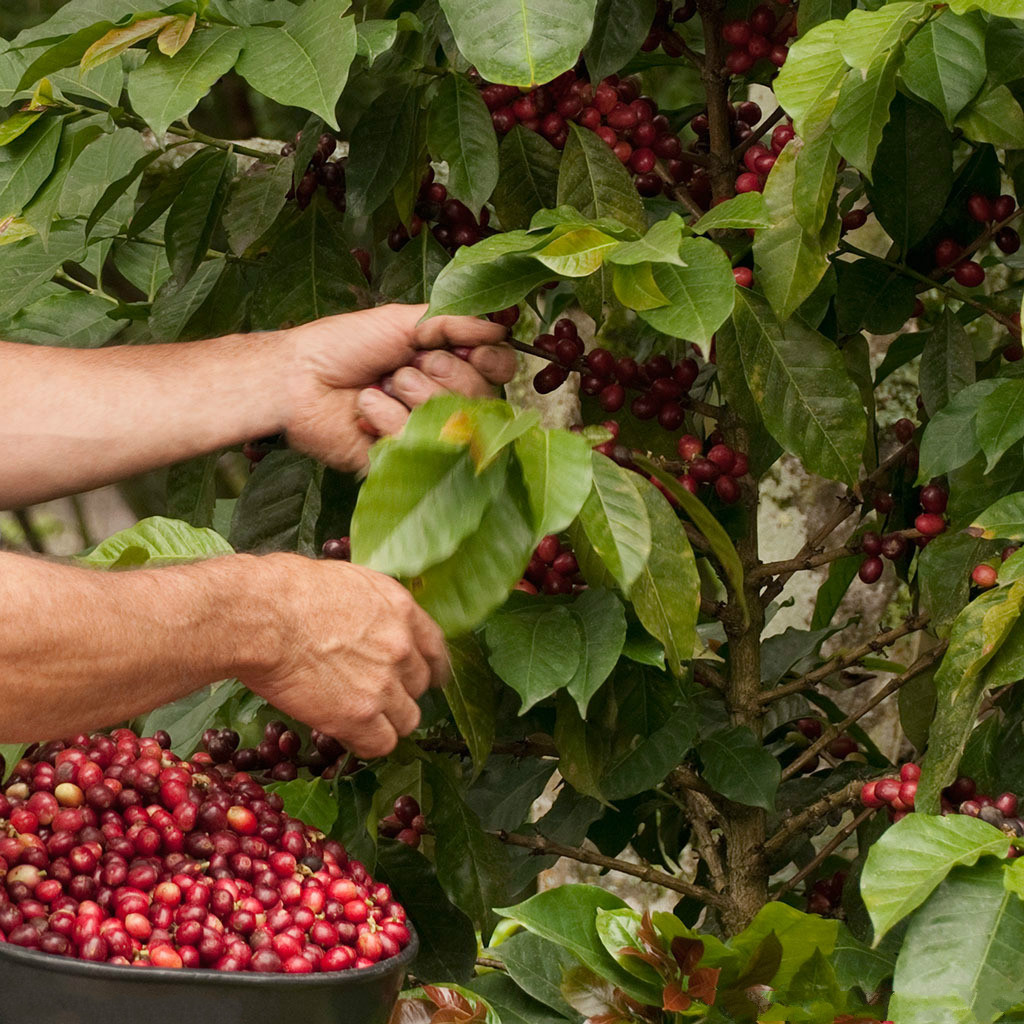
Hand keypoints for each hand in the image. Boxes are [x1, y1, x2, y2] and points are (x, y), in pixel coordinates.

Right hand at [248, 554, 448, 757]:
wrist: (262, 617)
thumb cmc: (284, 590)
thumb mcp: (345, 581)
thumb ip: (370, 607)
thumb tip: (365, 620)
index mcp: (401, 609)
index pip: (435, 647)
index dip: (429, 666)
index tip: (424, 676)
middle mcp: (402, 647)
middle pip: (420, 684)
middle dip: (400, 690)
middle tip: (371, 693)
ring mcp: (384, 683)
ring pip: (407, 719)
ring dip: (386, 720)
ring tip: (358, 716)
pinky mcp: (360, 716)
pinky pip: (381, 744)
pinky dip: (366, 743)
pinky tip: (347, 733)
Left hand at [280, 303, 514, 471]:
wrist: (297, 377)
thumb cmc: (344, 345)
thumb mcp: (402, 320)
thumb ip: (453, 322)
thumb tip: (503, 328)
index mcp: (448, 365)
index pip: (498, 370)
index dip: (492, 363)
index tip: (474, 353)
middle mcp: (443, 400)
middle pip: (484, 399)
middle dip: (445, 376)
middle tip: (406, 366)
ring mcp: (425, 432)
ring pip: (454, 423)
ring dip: (413, 394)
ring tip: (382, 384)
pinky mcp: (402, 460)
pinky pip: (419, 444)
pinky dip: (388, 418)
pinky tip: (366, 408)